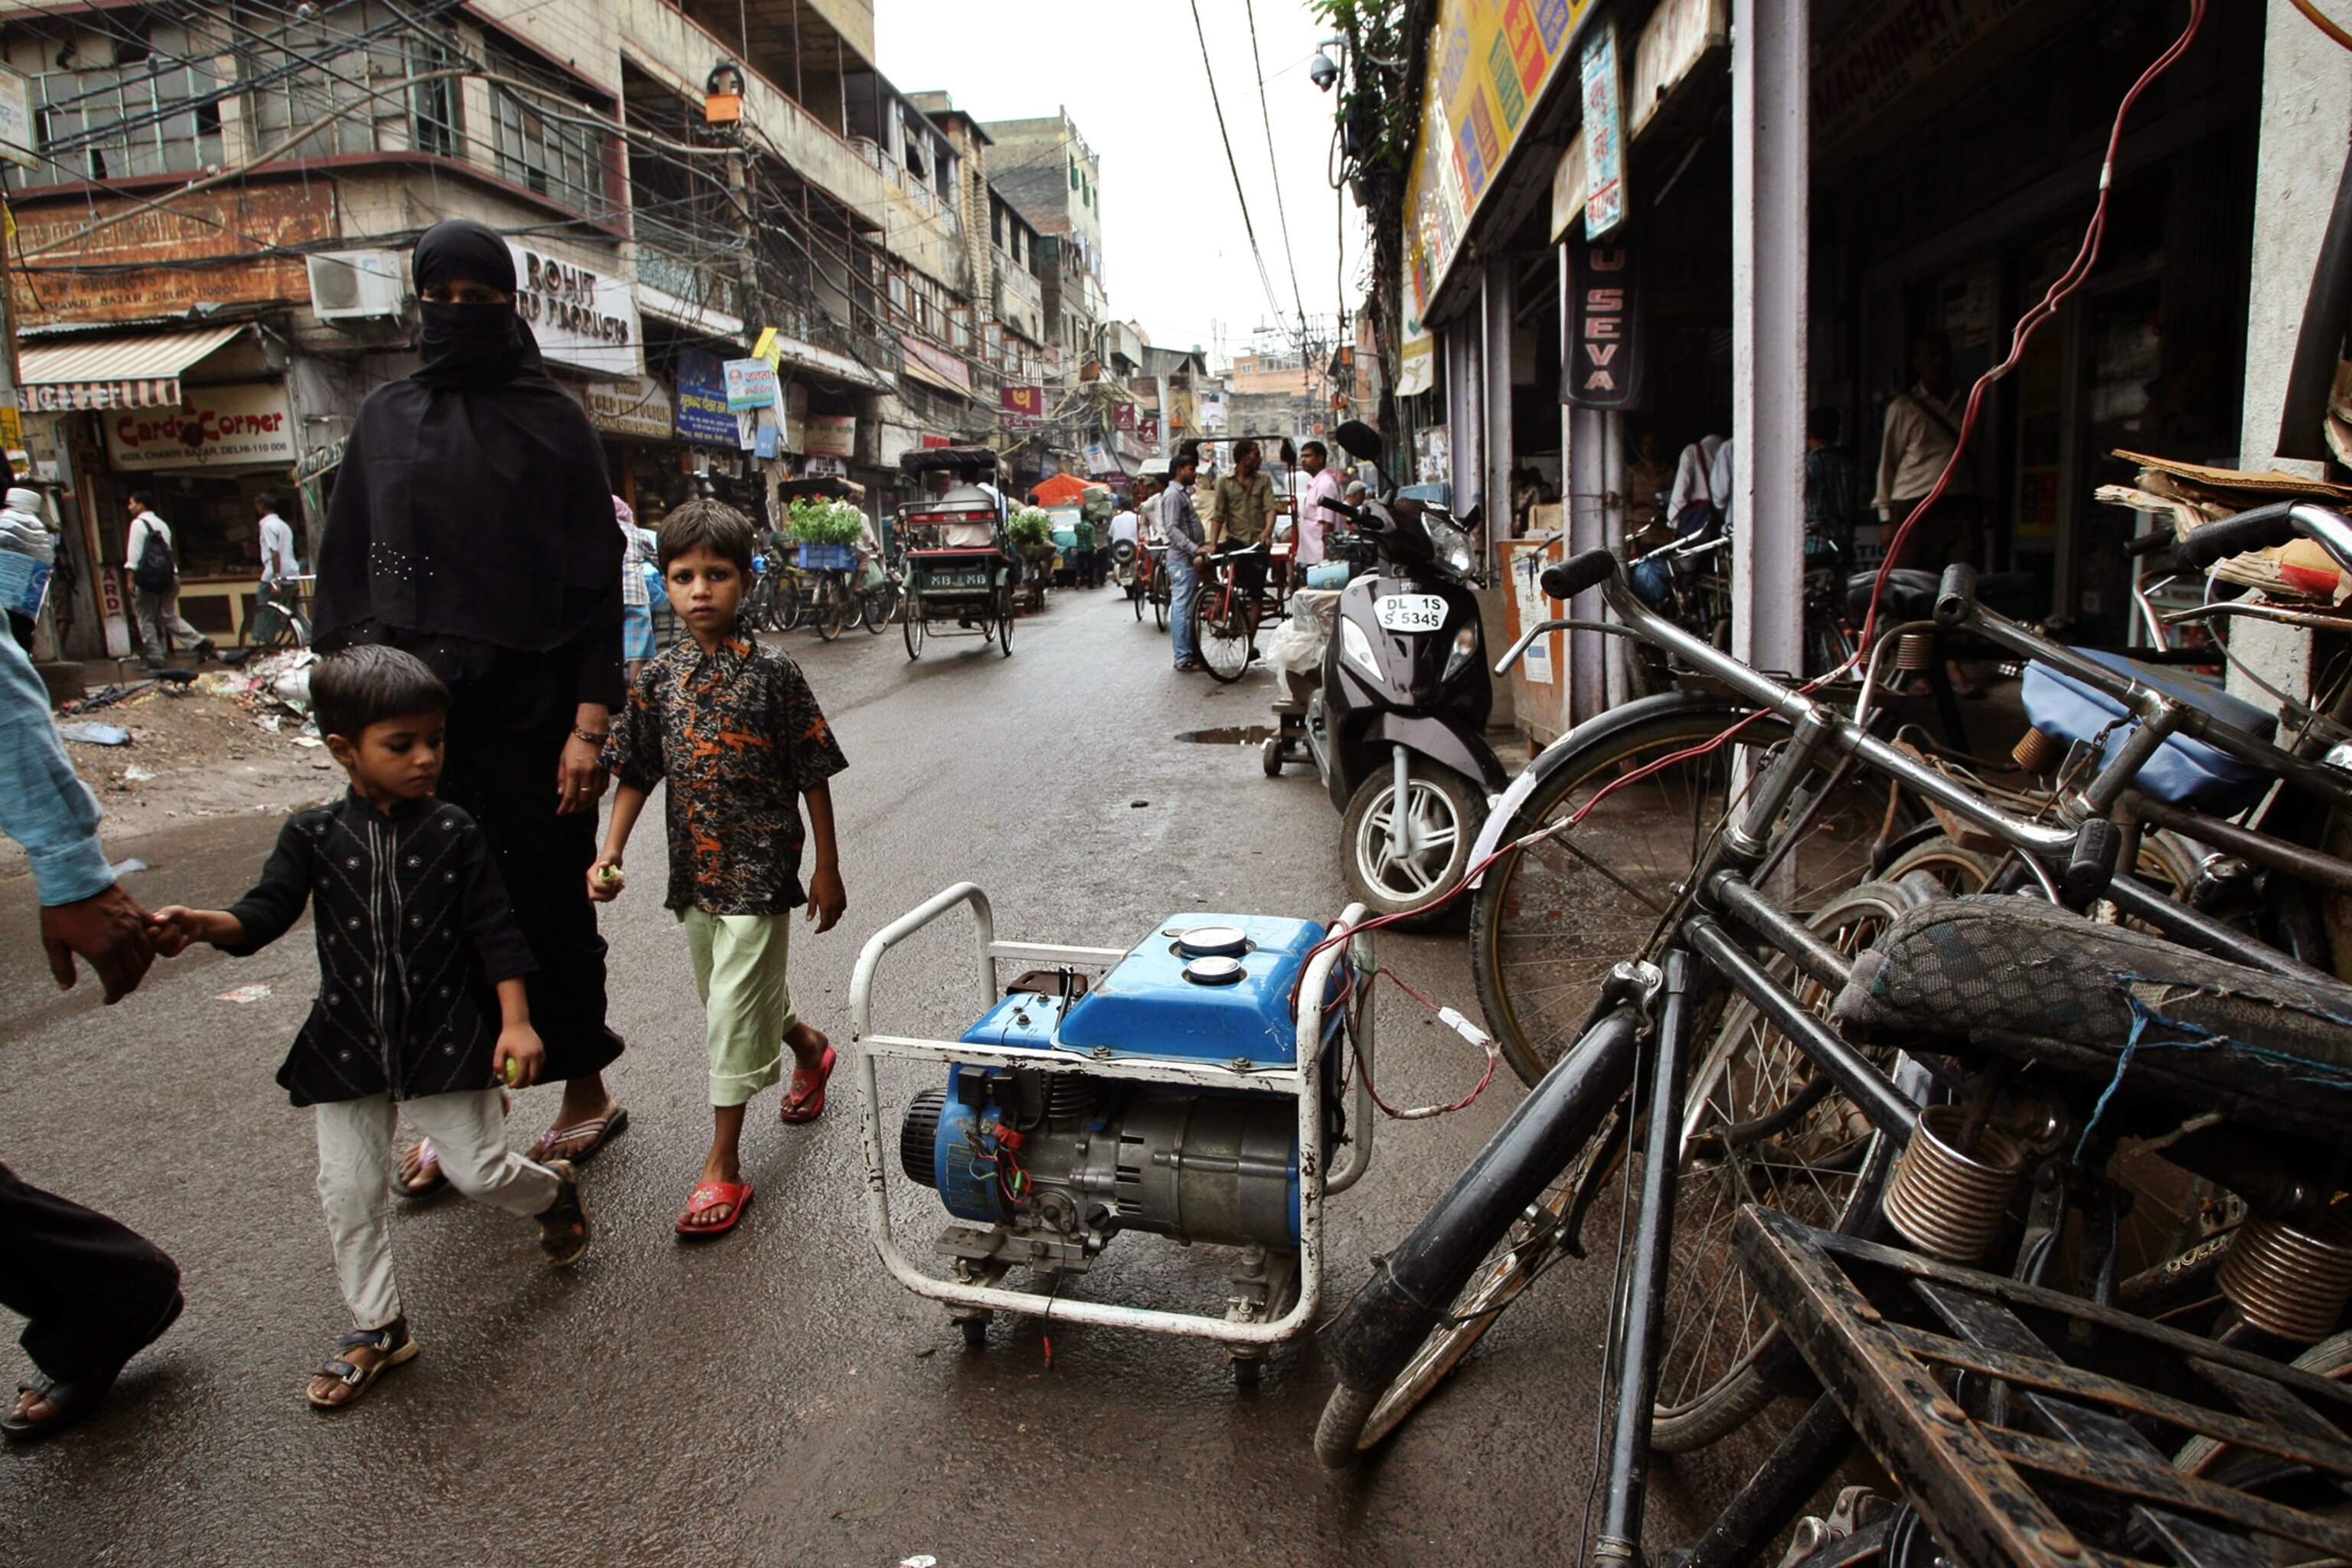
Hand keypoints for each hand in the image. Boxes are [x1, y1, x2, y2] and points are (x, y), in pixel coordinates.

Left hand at [41, 884, 154, 1002]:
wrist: (75, 879)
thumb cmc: (61, 910)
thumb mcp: (53, 941)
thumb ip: (61, 967)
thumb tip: (66, 987)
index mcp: (102, 952)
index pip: (117, 982)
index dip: (115, 995)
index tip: (109, 999)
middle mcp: (122, 942)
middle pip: (135, 972)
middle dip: (129, 984)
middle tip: (121, 988)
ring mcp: (132, 927)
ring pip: (147, 955)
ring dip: (141, 967)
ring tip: (131, 971)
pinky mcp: (137, 913)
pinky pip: (151, 933)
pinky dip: (150, 944)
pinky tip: (144, 949)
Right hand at [146, 905, 225, 957]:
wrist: (195, 924)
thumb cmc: (182, 915)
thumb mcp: (176, 911)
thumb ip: (167, 913)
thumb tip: (157, 920)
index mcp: (146, 925)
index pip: (147, 932)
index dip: (158, 929)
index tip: (167, 922)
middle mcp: (148, 937)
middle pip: (155, 942)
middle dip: (171, 933)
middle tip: (175, 925)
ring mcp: (156, 946)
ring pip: (163, 948)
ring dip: (176, 938)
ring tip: (178, 930)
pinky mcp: (165, 953)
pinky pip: (171, 953)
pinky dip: (181, 945)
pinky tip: (183, 937)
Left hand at [492, 1024, 544, 1089]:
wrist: (518, 1024)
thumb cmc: (507, 1037)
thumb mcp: (499, 1051)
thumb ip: (498, 1065)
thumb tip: (501, 1078)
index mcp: (523, 1056)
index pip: (522, 1076)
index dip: (516, 1084)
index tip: (510, 1085)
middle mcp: (534, 1055)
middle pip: (533, 1076)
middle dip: (525, 1084)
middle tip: (517, 1086)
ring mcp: (540, 1053)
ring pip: (539, 1071)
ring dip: (532, 1078)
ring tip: (523, 1080)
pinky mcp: (542, 1050)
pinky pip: (541, 1064)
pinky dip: (536, 1069)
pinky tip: (529, 1071)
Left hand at [556, 734, 607, 816]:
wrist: (592, 730)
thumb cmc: (575, 742)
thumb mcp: (563, 759)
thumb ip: (562, 777)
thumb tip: (561, 792)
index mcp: (573, 771)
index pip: (569, 796)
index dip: (565, 807)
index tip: (561, 812)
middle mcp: (587, 774)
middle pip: (582, 799)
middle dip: (576, 808)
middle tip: (571, 811)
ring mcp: (598, 773)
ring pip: (594, 796)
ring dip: (586, 804)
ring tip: (580, 807)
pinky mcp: (606, 771)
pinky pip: (603, 788)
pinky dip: (597, 796)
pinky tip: (592, 798)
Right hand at [586, 854, 624, 902]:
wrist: (613, 857)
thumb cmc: (610, 856)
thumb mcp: (609, 857)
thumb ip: (605, 861)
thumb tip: (603, 864)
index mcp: (591, 875)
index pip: (595, 886)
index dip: (606, 887)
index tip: (614, 882)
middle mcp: (591, 882)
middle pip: (593, 896)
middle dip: (606, 896)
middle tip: (616, 889)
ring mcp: (595, 886)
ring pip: (600, 898)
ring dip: (611, 896)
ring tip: (619, 887)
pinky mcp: (601, 889)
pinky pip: (605, 897)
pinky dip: (613, 894)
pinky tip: (620, 887)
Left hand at [805, 864, 845, 934]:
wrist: (828, 869)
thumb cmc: (818, 880)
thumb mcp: (812, 895)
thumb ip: (811, 909)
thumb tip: (809, 919)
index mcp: (826, 906)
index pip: (825, 923)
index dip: (821, 929)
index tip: (817, 931)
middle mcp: (834, 905)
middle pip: (832, 922)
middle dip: (826, 927)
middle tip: (820, 928)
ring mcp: (840, 901)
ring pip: (838, 916)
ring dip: (832, 920)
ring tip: (826, 920)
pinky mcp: (843, 897)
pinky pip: (842, 909)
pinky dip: (838, 913)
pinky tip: (833, 910)